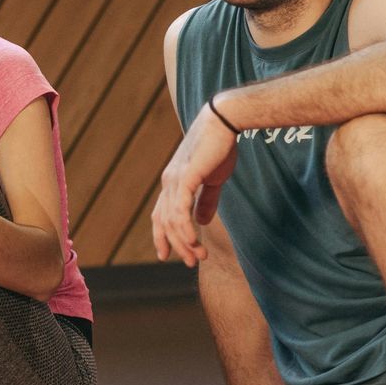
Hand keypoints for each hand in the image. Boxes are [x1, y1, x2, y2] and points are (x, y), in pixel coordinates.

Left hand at [152, 104, 239, 267]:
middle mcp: (169, 182)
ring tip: (198, 256)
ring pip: (173, 219)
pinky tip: (192, 240)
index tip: (166, 255)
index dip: (162, 236)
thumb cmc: (219, 147)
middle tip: (191, 262)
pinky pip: (180, 208)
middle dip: (177, 245)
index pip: (161, 215)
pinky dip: (185, 227)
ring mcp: (175, 179)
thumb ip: (206, 200)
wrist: (224, 122)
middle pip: (165, 222)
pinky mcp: (186, 176)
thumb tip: (202, 220)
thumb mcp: (212, 179)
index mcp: (173, 183)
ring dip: (185, 241)